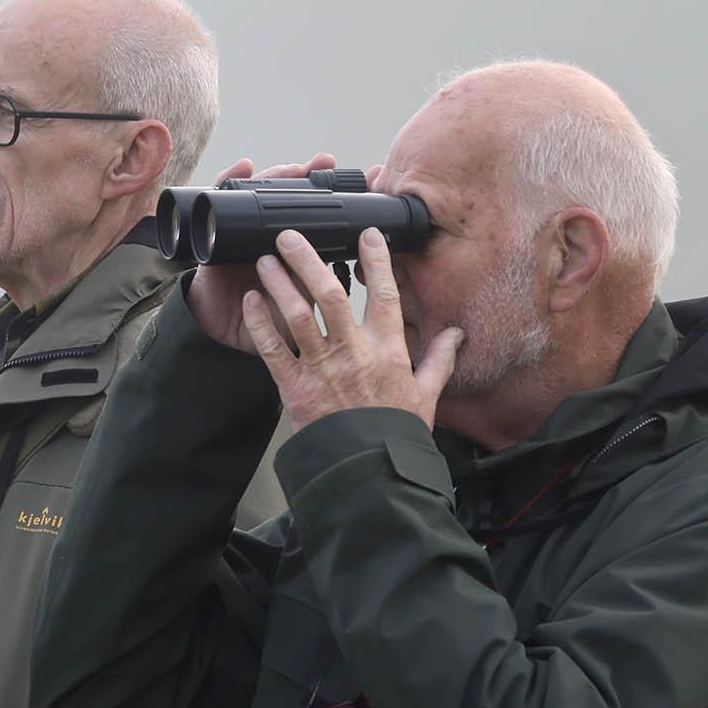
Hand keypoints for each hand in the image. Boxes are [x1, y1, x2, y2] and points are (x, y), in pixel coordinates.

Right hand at [190, 153, 337, 350]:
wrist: (221, 330)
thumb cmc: (263, 318)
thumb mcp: (299, 304)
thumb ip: (319, 288)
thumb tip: (356, 271)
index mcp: (291, 247)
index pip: (310, 211)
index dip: (327, 193)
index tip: (350, 177)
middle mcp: (267, 232)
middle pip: (285, 194)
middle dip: (304, 176)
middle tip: (324, 162)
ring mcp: (242, 228)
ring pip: (259, 191)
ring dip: (275, 175)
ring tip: (291, 167)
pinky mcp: (218, 231)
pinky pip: (220, 201)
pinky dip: (229, 180)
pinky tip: (243, 167)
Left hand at [242, 227, 463, 428]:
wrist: (369, 473)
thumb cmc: (395, 434)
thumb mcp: (426, 396)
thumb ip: (438, 360)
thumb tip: (456, 335)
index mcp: (389, 352)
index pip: (385, 296)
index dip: (377, 261)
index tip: (367, 235)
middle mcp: (354, 353)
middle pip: (331, 295)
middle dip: (309, 260)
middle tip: (291, 235)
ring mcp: (323, 370)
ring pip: (298, 316)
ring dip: (280, 284)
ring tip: (265, 259)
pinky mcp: (295, 389)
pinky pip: (273, 350)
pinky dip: (260, 324)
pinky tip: (251, 301)